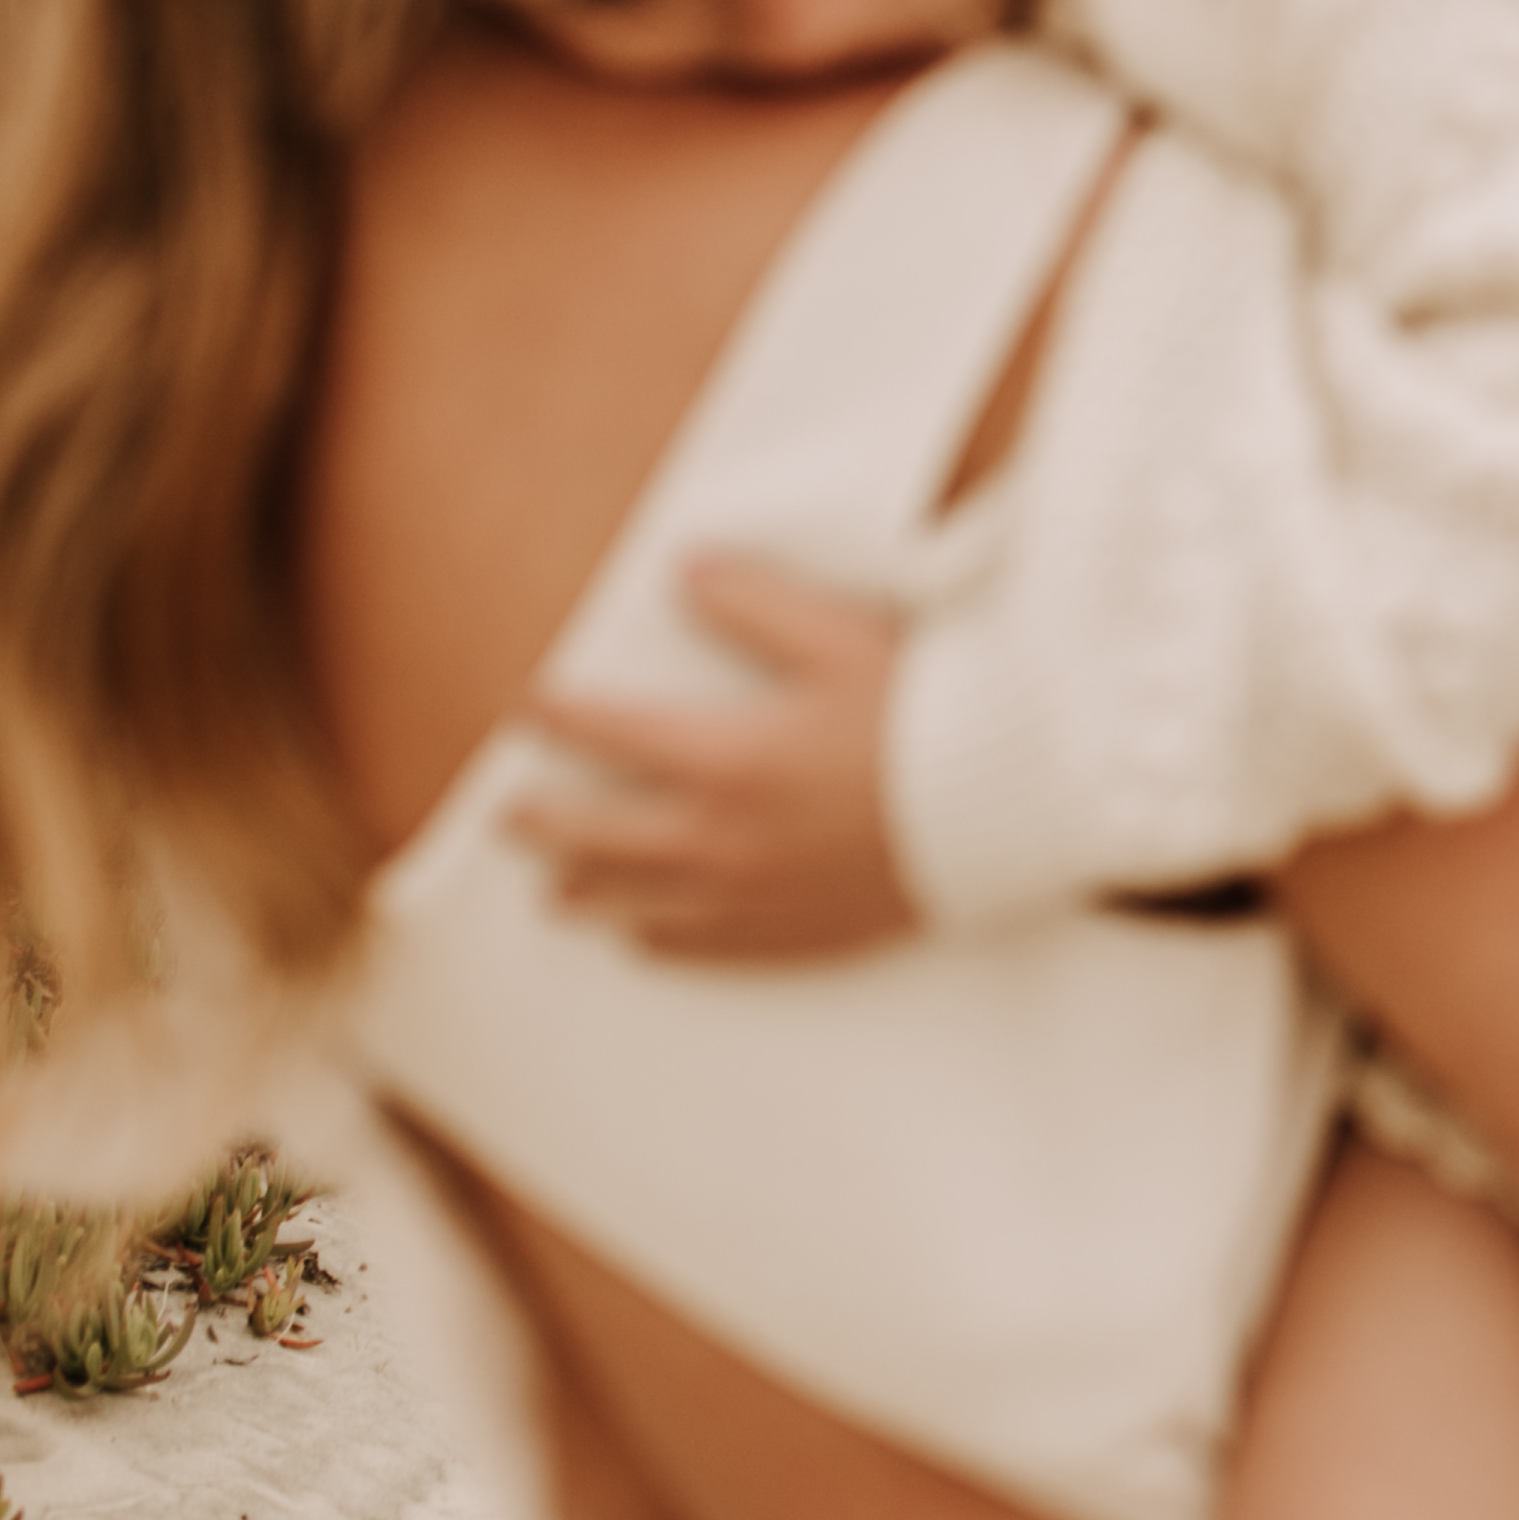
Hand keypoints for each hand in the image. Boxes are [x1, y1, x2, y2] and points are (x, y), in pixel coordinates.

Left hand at [506, 554, 921, 959]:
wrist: (1009, 810)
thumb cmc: (933, 718)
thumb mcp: (845, 639)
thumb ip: (756, 603)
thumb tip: (685, 571)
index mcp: (727, 756)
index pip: (607, 732)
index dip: (556, 715)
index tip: (528, 706)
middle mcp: (720, 837)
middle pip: (593, 835)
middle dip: (540, 819)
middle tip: (509, 812)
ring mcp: (751, 895)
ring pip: (630, 903)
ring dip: (581, 891)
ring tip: (553, 889)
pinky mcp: (791, 933)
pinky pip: (697, 947)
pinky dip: (655, 940)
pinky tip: (639, 936)